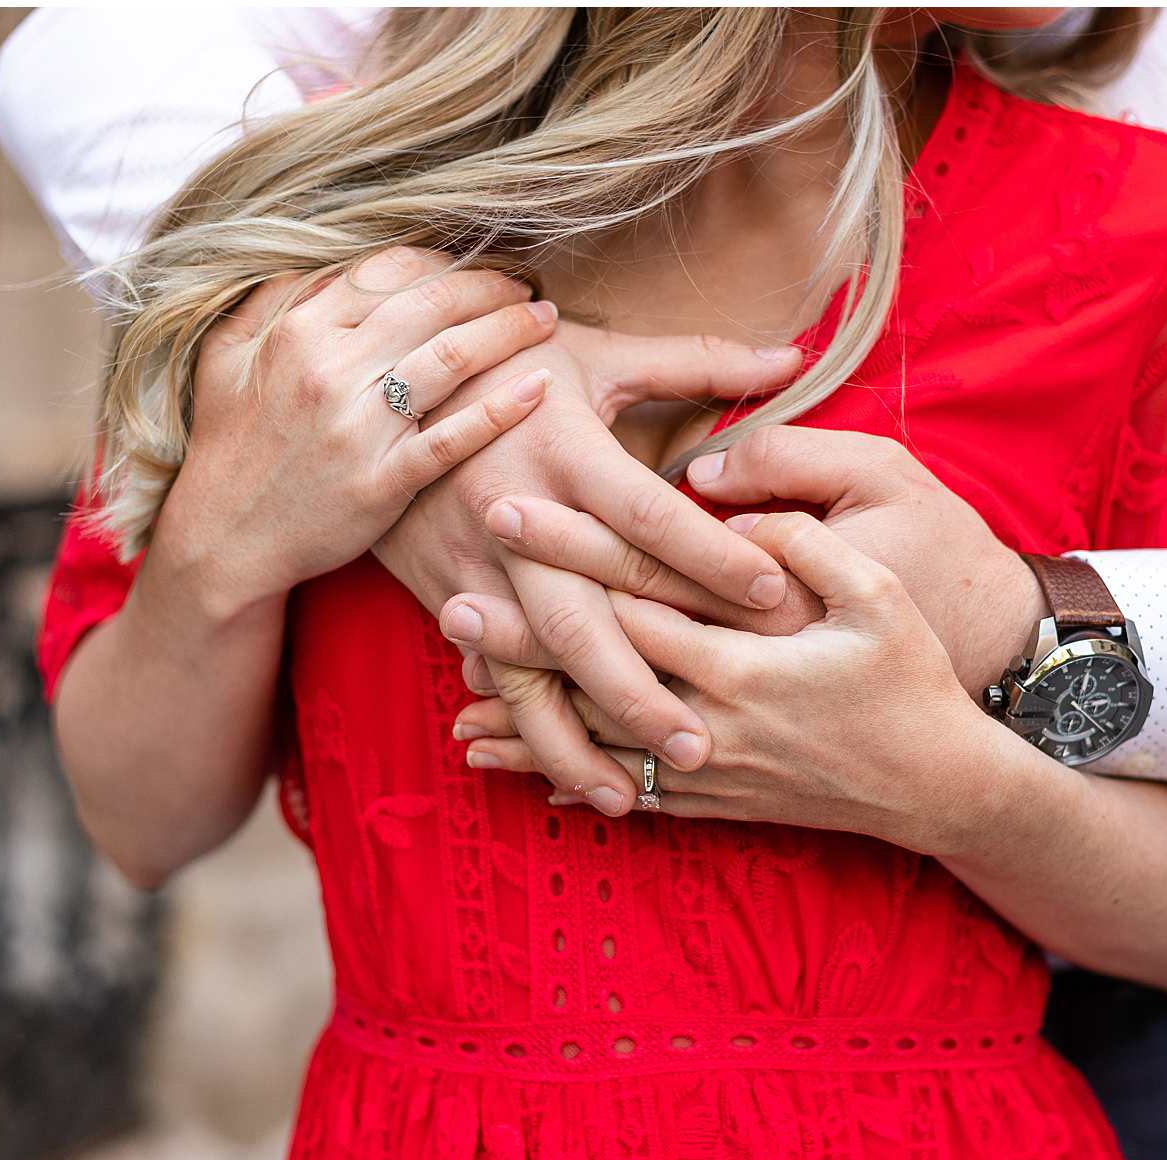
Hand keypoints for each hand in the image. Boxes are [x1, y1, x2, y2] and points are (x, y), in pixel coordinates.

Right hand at [154, 247, 556, 618]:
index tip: (474, 261)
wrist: (225, 538)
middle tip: (525, 285)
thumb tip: (318, 256)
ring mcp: (359, 428)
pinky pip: (454, 436)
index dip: (443, 259)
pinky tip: (540, 385)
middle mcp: (330, 371)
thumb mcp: (224, 357)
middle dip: (490, 286)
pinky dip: (502, 408)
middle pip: (433, 304)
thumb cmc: (228, 444)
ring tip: (544, 320)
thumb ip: (269, 300)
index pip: (388, 270)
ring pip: (453, 358)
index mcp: (297, 331)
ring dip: (510, 331)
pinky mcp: (384, 482)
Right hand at [369, 324, 805, 815]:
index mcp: (564, 453)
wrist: (375, 383)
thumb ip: (698, 361)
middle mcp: (517, 519)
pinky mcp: (447, 593)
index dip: (711, 556)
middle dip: (638, 693)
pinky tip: (560, 772)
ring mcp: (476, 566)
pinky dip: (522, 725)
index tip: (774, 595)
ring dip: (571, 739)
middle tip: (699, 747)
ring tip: (625, 797)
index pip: (647, 516)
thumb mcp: (597, 354)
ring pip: (525, 669)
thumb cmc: (509, 365)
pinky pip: (489, 672)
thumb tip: (792, 356)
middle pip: (580, 621)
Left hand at [453, 512, 997, 849]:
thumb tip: (740, 513)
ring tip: (458, 706)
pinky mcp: (715, 803)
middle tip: (448, 603)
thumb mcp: (881, 593)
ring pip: (595, 744)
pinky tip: (525, 775)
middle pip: (594, 670)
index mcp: (740, 661)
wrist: (938, 786)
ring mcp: (706, 770)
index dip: (568, 551)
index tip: (512, 510)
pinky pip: (628, 794)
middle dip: (521, 638)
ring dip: (527, 725)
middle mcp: (707, 720)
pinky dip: (572, 782)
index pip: (634, 598)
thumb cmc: (913, 681)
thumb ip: (808, 545)